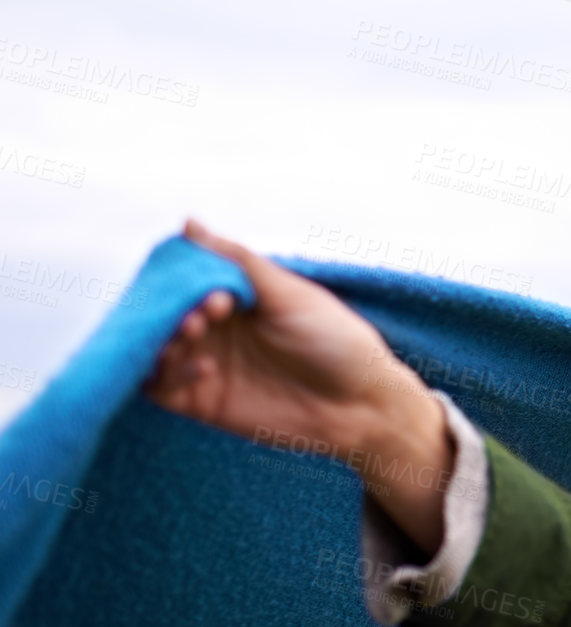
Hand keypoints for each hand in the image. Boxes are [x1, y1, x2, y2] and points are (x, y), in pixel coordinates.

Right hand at [141, 217, 438, 458]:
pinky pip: (160, 388)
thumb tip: (187, 222)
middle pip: (161, 313)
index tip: (213, 287)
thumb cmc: (336, 340)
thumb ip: (237, 261)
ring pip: (153, 348)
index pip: (183, 280)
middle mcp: (215, 328)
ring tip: (194, 332)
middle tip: (203, 313)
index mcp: (235, 297)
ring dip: (163, 338)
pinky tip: (205, 368)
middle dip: (170, 308)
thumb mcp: (290, 293)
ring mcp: (206, 364)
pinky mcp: (204, 402)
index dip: (184, 278)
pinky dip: (168, 374)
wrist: (362, 404)